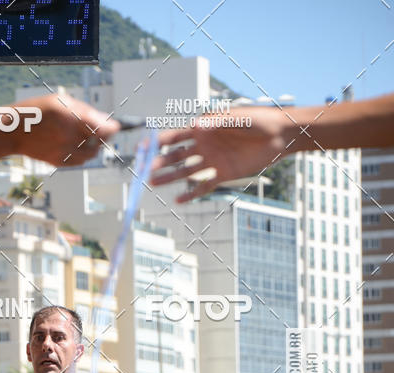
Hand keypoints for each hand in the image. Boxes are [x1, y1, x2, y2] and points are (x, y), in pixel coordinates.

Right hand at [13, 94, 119, 167]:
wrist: (13, 131)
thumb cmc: (37, 111)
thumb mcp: (60, 101)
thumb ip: (84, 110)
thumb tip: (105, 119)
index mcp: (70, 117)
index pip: (102, 128)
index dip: (112, 128)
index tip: (117, 126)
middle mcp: (68, 136)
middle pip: (99, 142)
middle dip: (102, 136)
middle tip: (101, 130)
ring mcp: (63, 151)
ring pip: (90, 154)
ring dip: (93, 146)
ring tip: (85, 137)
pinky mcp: (58, 162)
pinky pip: (79, 161)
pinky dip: (82, 155)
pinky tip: (74, 145)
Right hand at [150, 105, 288, 201]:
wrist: (280, 136)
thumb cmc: (259, 120)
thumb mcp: (238, 118)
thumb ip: (217, 123)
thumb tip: (196, 127)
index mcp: (204, 127)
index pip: (177, 135)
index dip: (160, 141)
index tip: (145, 148)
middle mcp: (204, 144)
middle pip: (177, 155)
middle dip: (162, 162)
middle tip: (147, 171)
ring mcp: (212, 160)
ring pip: (186, 171)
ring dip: (170, 177)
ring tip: (154, 184)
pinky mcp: (223, 174)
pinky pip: (203, 186)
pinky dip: (191, 193)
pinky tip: (178, 200)